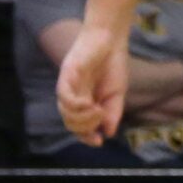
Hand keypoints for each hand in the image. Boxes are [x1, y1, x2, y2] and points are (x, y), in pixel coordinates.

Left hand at [56, 25, 129, 140]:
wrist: (111, 40)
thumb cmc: (113, 64)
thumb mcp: (117, 94)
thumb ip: (112, 113)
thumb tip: (107, 133)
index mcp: (85, 103)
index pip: (79, 126)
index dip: (86, 137)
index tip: (98, 142)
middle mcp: (73, 97)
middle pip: (71, 124)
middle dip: (86, 127)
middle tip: (101, 115)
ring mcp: (68, 87)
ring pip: (66, 114)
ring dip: (83, 117)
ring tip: (98, 109)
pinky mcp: (66, 76)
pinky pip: (64, 97)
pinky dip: (75, 106)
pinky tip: (88, 103)